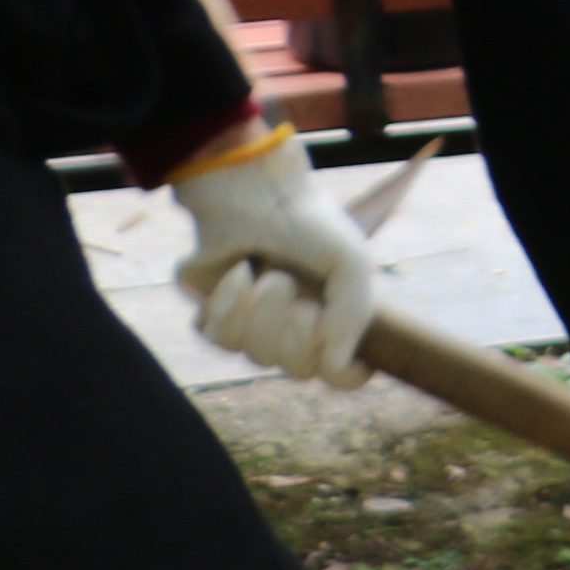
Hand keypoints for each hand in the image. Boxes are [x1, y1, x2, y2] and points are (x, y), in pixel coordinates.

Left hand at [171, 130, 380, 388]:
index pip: (344, 376)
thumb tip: (337, 365)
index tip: (337, 347)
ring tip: (264, 273)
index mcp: (335, 319)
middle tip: (290, 287)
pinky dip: (227, 304)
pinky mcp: (214, 317)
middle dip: (293, 331)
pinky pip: (217, 338)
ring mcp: (254, 326)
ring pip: (255, 356)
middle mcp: (296, 329)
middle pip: (297, 370)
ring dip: (259, 313)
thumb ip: (355, 316)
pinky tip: (238, 271)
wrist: (252, 193)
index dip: (343, 372)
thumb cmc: (308, 225)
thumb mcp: (352, 263)